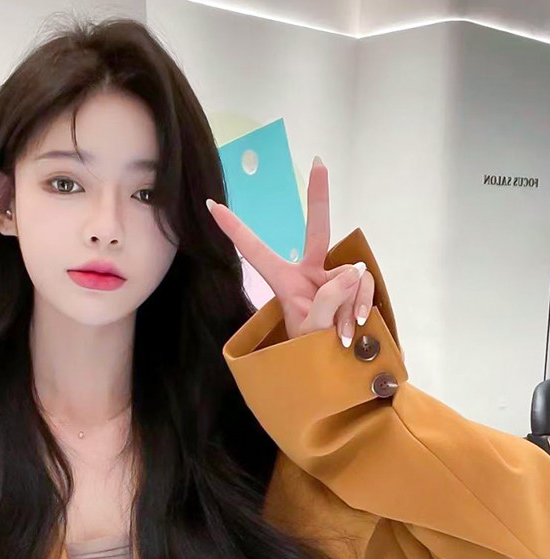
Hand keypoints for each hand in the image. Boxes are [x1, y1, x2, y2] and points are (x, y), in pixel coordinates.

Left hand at [206, 157, 374, 346]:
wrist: (336, 373)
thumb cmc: (310, 356)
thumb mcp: (312, 332)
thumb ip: (329, 302)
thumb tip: (353, 271)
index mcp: (285, 282)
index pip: (255, 251)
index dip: (234, 229)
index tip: (212, 206)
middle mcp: (310, 274)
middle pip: (317, 230)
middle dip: (319, 197)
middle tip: (319, 162)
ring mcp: (335, 279)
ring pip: (351, 276)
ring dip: (350, 306)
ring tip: (341, 334)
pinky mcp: (357, 287)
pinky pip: (367, 285)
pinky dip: (364, 306)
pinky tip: (358, 326)